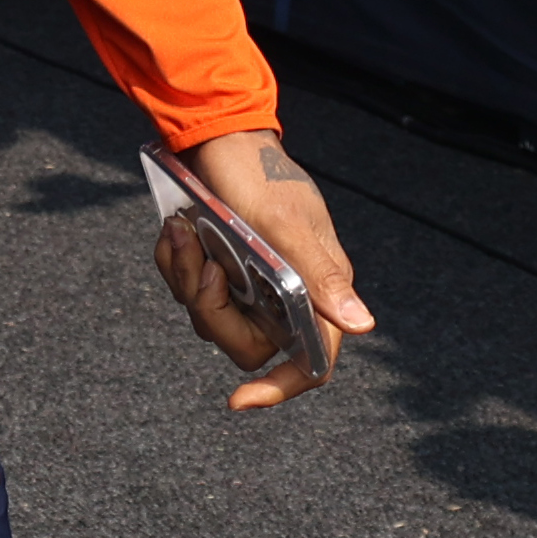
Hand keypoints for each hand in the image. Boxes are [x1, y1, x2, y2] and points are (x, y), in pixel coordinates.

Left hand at [154, 132, 372, 413]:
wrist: (220, 137)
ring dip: (186, 278)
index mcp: (316, 290)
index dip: (280, 389)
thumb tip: (361, 325)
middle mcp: (284, 296)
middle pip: (245, 346)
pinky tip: (176, 230)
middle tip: (202, 264)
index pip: (311, 362)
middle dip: (213, 311)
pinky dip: (175, 262)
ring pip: (210, 319)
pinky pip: (187, 290)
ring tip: (183, 232)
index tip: (238, 401)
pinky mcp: (218, 270)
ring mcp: (248, 285)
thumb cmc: (262, 175)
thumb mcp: (287, 225)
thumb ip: (319, 277)